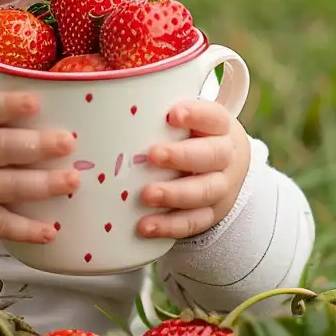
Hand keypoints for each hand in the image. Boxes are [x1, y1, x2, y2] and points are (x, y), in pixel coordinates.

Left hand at [135, 102, 249, 239]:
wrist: (223, 172)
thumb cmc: (192, 140)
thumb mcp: (187, 125)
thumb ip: (160, 118)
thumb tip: (110, 109)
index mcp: (219, 128)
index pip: (213, 117)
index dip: (196, 115)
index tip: (172, 114)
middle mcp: (225, 157)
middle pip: (212, 155)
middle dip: (181, 156)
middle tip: (152, 155)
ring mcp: (220, 187)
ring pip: (203, 192)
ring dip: (174, 194)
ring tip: (146, 195)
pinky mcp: (210, 214)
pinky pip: (193, 222)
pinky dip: (169, 225)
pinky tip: (145, 226)